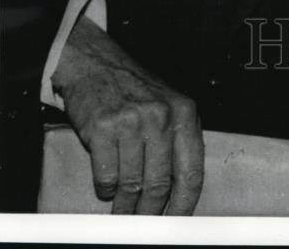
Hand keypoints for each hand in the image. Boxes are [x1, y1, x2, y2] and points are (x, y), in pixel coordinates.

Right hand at [52, 15, 203, 214]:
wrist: (96, 64)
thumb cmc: (134, 90)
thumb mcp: (168, 106)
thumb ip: (178, 140)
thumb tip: (181, 192)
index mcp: (184, 113)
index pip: (191, 172)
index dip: (185, 205)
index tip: (177, 222)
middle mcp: (161, 116)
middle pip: (160, 184)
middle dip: (151, 212)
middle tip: (143, 224)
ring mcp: (131, 121)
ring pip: (132, 185)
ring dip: (125, 206)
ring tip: (122, 212)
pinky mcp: (103, 128)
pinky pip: (106, 177)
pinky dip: (105, 189)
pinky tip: (106, 186)